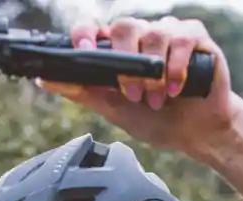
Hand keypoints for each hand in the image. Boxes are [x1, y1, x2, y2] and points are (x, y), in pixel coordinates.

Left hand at [37, 16, 237, 156]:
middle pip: (123, 26)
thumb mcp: (113, 109)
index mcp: (120, 50)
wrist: (196, 132)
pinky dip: (176, 67)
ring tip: (158, 99)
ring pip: (153, 33)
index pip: (95, 28)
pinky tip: (176, 88)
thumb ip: (83, 92)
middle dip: (126, 64)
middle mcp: (142, 36)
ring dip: (153, 73)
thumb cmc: (157, 118)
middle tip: (133, 95)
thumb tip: (46, 80)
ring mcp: (169, 33)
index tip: (82, 51)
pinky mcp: (195, 38)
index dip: (85, 33)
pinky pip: (182, 39)